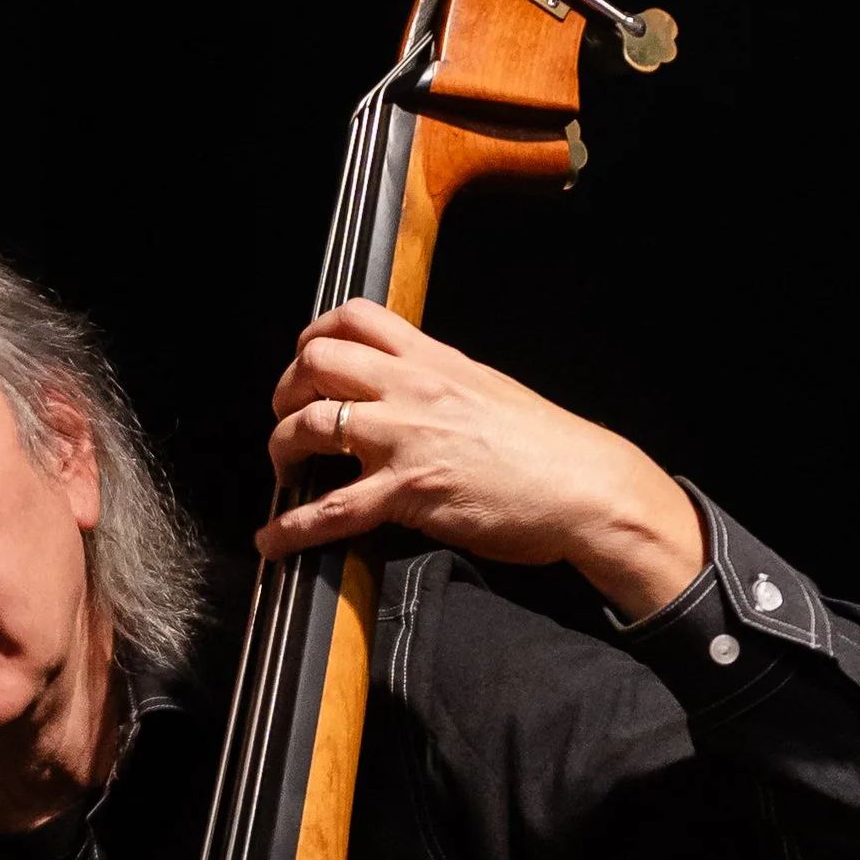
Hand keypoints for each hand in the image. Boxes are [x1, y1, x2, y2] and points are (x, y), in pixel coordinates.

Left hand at [258, 300, 704, 619]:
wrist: (587, 487)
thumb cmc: (549, 448)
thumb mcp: (489, 390)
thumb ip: (441, 384)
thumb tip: (407, 390)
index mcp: (434, 360)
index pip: (356, 317)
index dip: (314, 335)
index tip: (304, 360)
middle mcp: (411, 389)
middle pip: (316, 362)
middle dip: (285, 389)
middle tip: (288, 417)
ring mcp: (404, 438)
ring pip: (308, 425)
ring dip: (280, 449)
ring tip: (284, 472)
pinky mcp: (407, 492)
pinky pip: (329, 510)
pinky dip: (290, 528)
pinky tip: (273, 541)